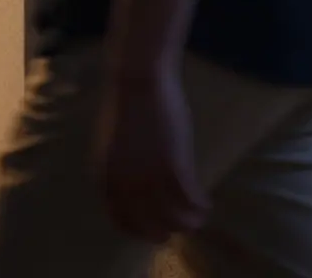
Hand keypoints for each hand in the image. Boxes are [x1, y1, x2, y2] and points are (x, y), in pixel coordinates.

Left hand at [97, 64, 208, 243]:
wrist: (137, 80)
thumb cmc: (125, 107)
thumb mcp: (112, 146)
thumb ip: (119, 171)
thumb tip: (132, 190)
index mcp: (105, 177)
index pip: (120, 219)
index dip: (138, 230)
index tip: (152, 232)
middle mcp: (125, 183)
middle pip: (149, 225)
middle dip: (166, 231)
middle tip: (180, 228)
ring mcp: (149, 176)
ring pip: (174, 216)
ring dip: (190, 221)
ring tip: (199, 217)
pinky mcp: (173, 166)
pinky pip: (190, 198)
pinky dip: (200, 205)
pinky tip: (206, 203)